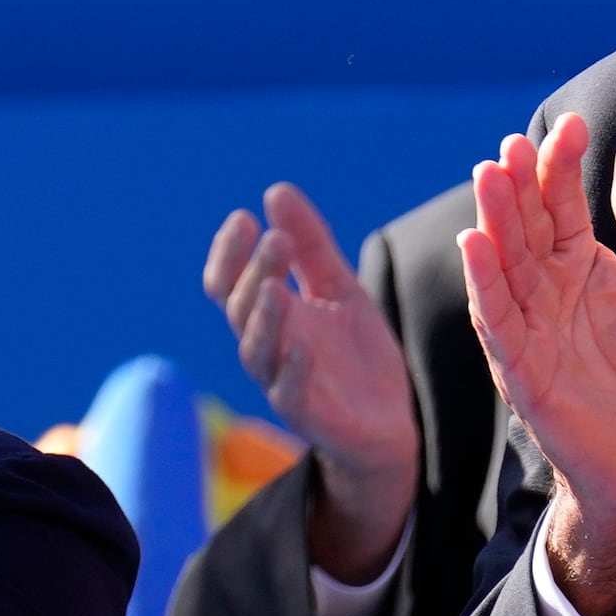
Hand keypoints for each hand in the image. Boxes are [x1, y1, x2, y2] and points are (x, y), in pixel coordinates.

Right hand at [204, 183, 419, 582]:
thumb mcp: (340, 290)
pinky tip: (303, 347)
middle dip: (254, 272)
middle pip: (241, 307)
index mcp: (268, 316)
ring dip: (263, 318)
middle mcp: (267, 346)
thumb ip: (311, 246)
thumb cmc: (355, 357)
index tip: (242, 217)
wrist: (387, 425)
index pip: (228, 281)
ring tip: (276, 288)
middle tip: (277, 240)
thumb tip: (275, 190)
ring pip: (256, 349)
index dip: (228, 252)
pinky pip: (289, 395)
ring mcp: (283, 381)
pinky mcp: (309, 415)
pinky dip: (292, 371)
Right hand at [456, 117, 615, 615]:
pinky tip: (475, 244)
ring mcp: (523, 320)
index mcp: (574, 260)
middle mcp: (541, 283)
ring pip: (501, 259)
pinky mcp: (516, 361)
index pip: (560, 200)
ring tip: (490, 174)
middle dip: (518, 183)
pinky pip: (494, 315)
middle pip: (522, 222)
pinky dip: (482, 280)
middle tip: (518, 144)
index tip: (574, 125)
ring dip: (492, 217)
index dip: (561, 164)